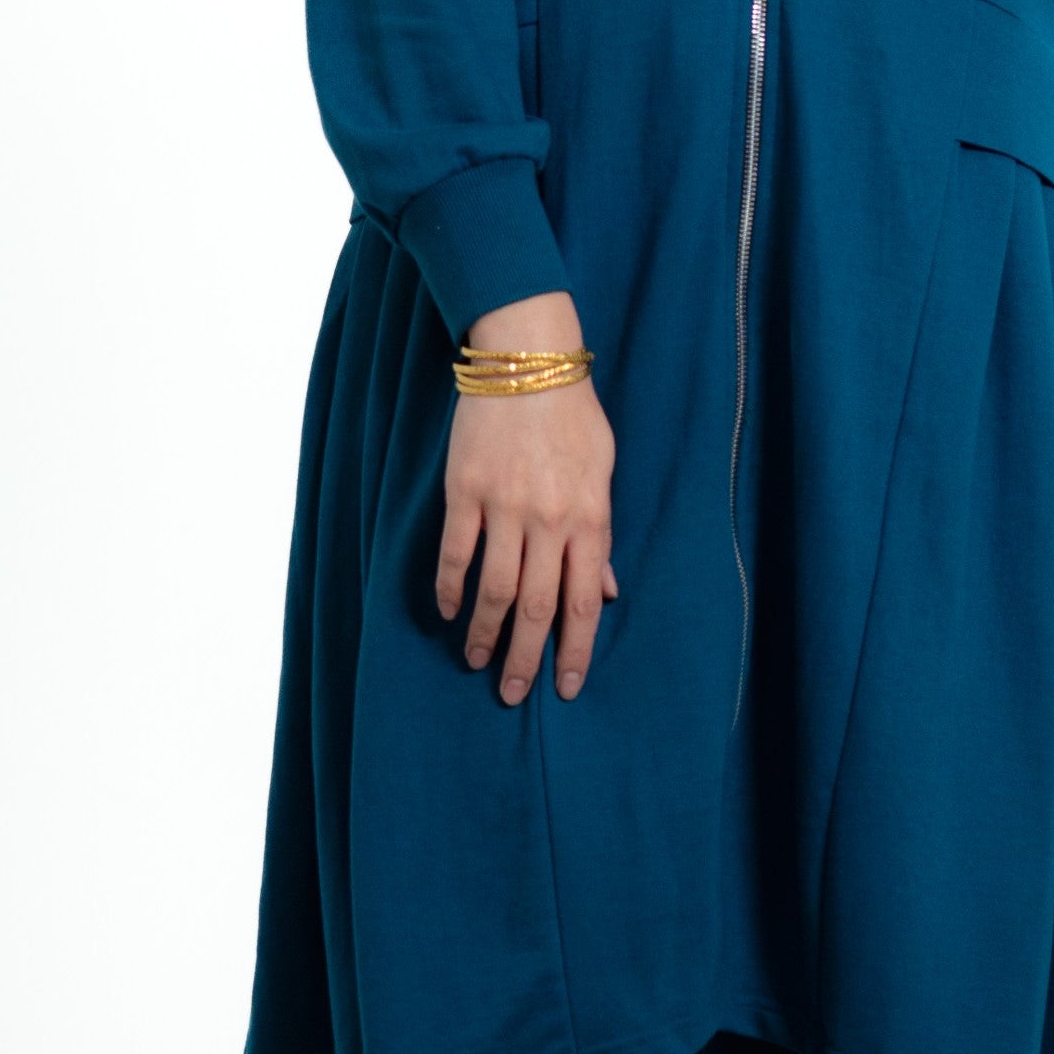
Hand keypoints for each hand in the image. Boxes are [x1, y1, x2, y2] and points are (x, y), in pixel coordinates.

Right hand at [435, 291, 617, 704]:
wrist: (527, 361)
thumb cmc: (572, 414)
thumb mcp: (604, 471)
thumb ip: (601, 535)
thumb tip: (605, 591)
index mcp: (588, 518)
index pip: (583, 603)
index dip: (574, 651)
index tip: (566, 686)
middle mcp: (547, 520)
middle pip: (537, 608)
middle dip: (524, 658)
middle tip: (511, 692)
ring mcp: (503, 507)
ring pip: (493, 588)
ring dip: (483, 632)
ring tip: (475, 660)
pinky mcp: (465, 491)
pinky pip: (455, 552)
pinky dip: (450, 587)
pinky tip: (448, 611)